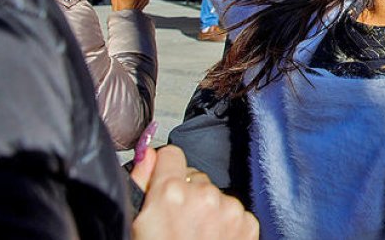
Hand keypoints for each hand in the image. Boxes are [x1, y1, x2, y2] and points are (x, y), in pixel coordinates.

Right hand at [130, 145, 257, 239]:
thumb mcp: (136, 225)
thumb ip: (141, 183)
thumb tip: (148, 153)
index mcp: (169, 192)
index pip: (171, 154)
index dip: (164, 170)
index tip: (162, 186)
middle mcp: (203, 193)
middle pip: (194, 177)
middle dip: (186, 195)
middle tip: (177, 224)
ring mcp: (228, 207)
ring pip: (215, 194)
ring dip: (207, 209)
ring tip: (196, 237)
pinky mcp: (248, 221)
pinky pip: (233, 211)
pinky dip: (225, 223)